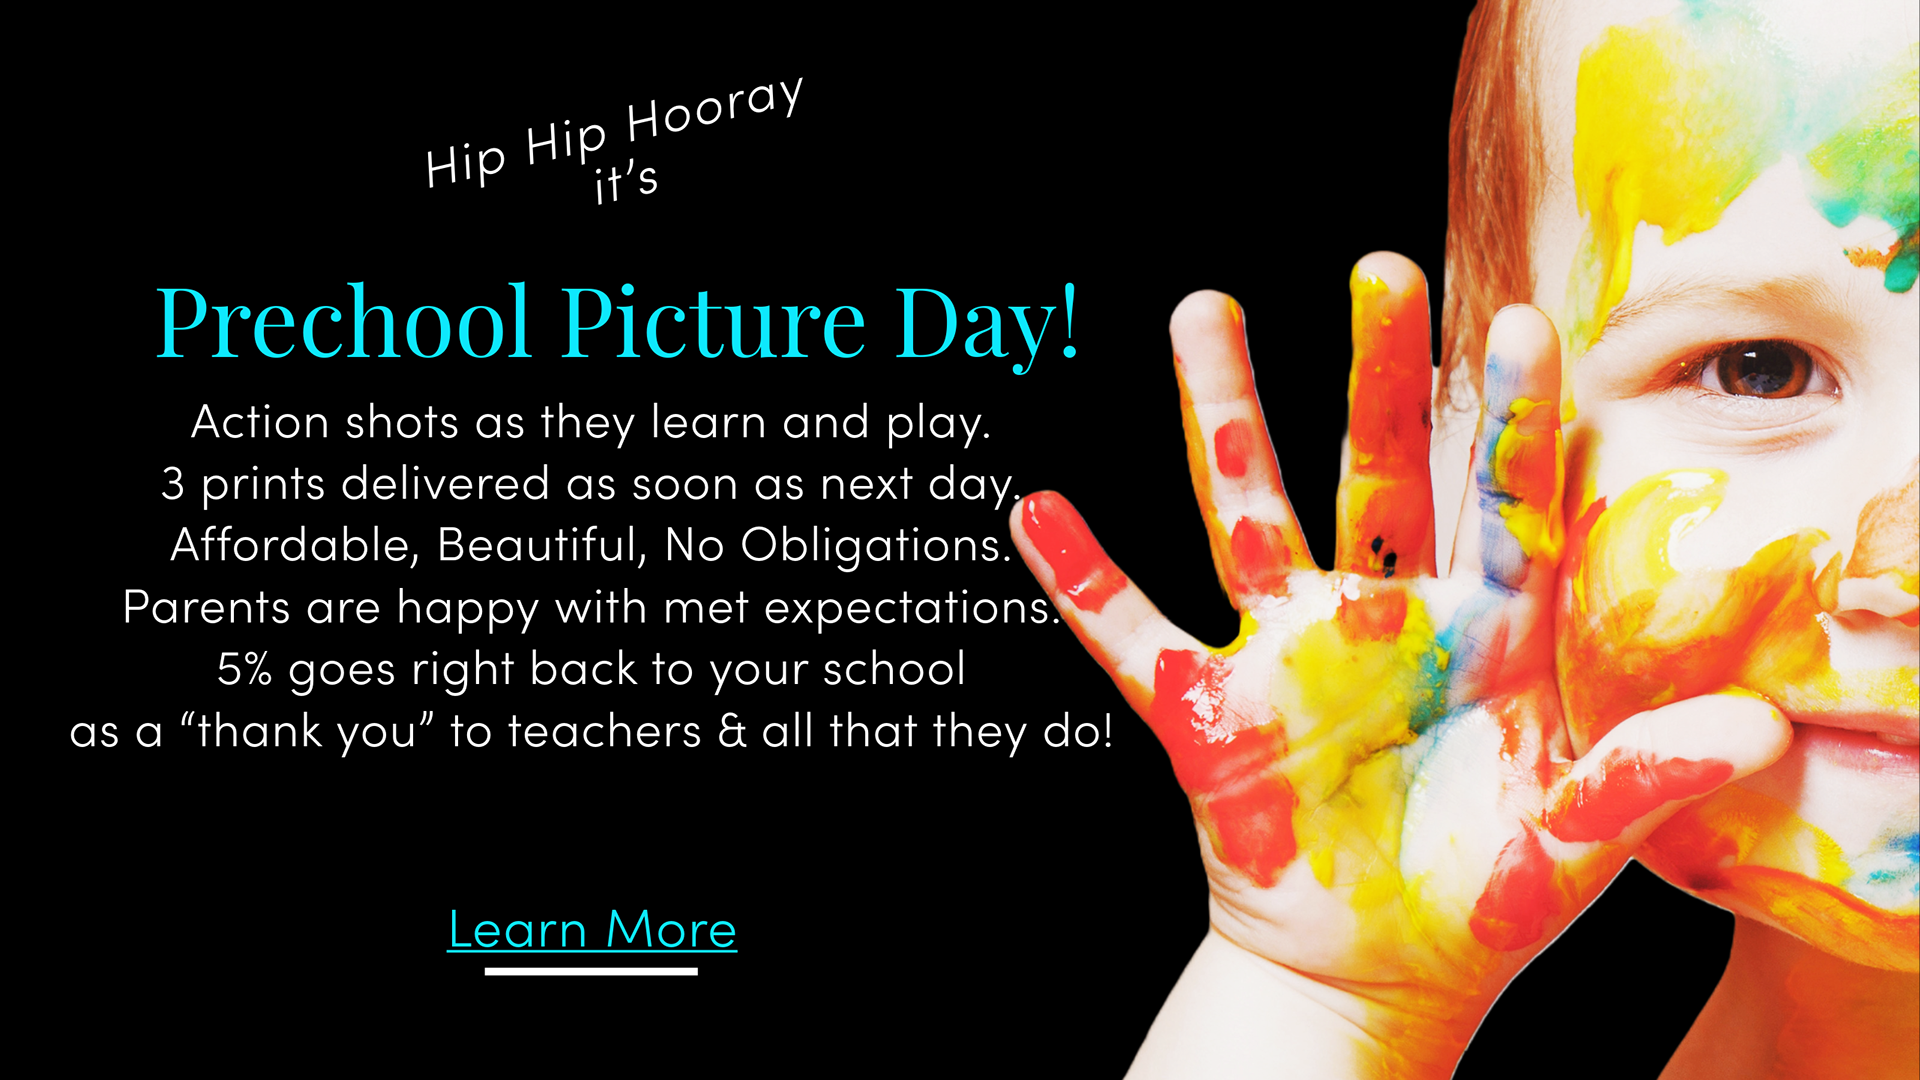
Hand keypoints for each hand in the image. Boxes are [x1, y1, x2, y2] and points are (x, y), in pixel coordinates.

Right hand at [1009, 254, 1792, 1076]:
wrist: (1372, 975)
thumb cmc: (1480, 901)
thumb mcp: (1572, 846)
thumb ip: (1645, 778)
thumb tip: (1760, 726)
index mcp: (1486, 635)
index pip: (1504, 507)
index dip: (1512, 422)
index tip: (1522, 323)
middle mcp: (1386, 618)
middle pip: (1378, 475)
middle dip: (1379, 376)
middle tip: (1382, 270)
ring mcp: (1289, 653)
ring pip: (1248, 512)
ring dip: (1222, 416)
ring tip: (1200, 311)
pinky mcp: (1208, 710)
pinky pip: (1132, 636)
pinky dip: (1084, 579)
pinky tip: (1036, 512)